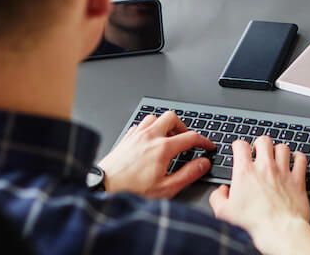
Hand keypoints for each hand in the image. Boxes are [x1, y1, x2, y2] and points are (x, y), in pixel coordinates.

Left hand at [98, 110, 214, 197]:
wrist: (102, 189)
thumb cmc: (131, 191)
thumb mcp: (166, 188)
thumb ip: (188, 174)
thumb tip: (203, 164)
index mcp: (163, 148)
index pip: (190, 137)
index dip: (203, 140)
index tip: (207, 146)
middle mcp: (150, 137)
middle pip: (172, 117)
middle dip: (183, 126)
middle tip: (186, 138)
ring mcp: (136, 135)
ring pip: (155, 118)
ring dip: (164, 125)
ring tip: (168, 138)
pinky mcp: (125, 139)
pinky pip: (140, 125)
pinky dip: (149, 129)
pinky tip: (149, 140)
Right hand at [209, 137, 309, 254]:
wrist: (278, 229)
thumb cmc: (253, 222)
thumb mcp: (224, 212)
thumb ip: (217, 197)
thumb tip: (221, 191)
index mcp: (246, 172)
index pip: (240, 145)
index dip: (238, 145)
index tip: (239, 149)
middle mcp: (265, 167)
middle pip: (264, 140)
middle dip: (260, 143)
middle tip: (259, 151)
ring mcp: (283, 171)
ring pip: (283, 147)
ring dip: (279, 150)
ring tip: (277, 156)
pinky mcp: (298, 179)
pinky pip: (301, 159)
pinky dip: (299, 158)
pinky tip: (296, 161)